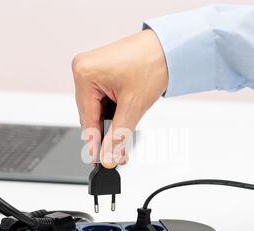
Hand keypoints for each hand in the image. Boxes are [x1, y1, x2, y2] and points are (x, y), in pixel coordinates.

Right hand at [72, 29, 167, 167]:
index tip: (98, 161)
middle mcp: (83, 69)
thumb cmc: (152, 63)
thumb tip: (107, 156)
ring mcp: (92, 69)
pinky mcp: (101, 71)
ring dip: (111, 124)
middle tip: (115, 155)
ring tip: (124, 138)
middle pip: (90, 115)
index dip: (93, 143)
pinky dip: (113, 111)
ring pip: (97, 109)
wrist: (169, 47)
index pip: (87, 118)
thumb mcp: (133, 106)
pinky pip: (102, 99)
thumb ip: (118, 136)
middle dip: (106, 135)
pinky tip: (124, 119)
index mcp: (85, 73)